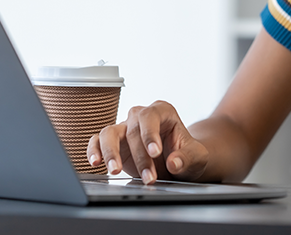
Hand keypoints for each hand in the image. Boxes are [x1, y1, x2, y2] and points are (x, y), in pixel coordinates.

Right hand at [87, 100, 209, 183]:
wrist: (179, 164)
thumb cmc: (187, 155)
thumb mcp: (197, 157)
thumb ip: (188, 158)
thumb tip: (174, 162)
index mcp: (162, 112)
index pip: (151, 116)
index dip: (151, 133)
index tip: (156, 152)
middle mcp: (140, 116)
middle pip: (133, 130)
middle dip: (140, 157)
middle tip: (150, 178)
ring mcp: (125, 128)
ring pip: (109, 132)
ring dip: (111, 152)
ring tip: (115, 170)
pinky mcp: (114, 143)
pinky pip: (97, 141)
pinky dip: (94, 150)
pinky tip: (95, 163)